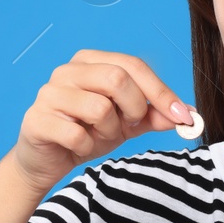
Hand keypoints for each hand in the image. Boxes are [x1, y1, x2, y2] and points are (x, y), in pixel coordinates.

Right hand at [12, 49, 194, 191]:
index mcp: (90, 62)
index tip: (184, 116)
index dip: (161, 91)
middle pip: (116, 78)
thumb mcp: (126, 123)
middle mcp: (68, 71)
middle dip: (134, 108)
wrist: (47, 161)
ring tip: (98, 136)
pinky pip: (77, 134)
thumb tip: (186, 114)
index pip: (133, 66)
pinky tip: (79, 146)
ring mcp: (49, 93)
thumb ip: (153, 115)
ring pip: (99, 107)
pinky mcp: (37, 119)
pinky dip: (87, 146)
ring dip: (109, 130)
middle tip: (130, 125)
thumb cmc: (86, 133)